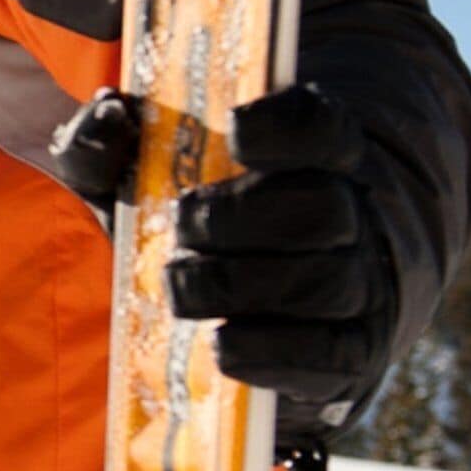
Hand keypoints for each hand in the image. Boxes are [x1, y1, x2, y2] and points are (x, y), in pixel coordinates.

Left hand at [44, 85, 397, 439]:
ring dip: (240, 285)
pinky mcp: (354, 351)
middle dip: (240, 218)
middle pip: (324, 207)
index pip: (320, 124)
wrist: (277, 298)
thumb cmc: (203, 222)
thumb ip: (110, 141)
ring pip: (328, 282)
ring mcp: (363, 284)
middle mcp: (354, 213)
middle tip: (182, 223)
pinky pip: (330, 355)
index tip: (235, 130)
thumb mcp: (146, 176)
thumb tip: (107, 115)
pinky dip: (270, 351)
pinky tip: (221, 341)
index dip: (282, 126)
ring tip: (182, 285)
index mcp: (318, 152)